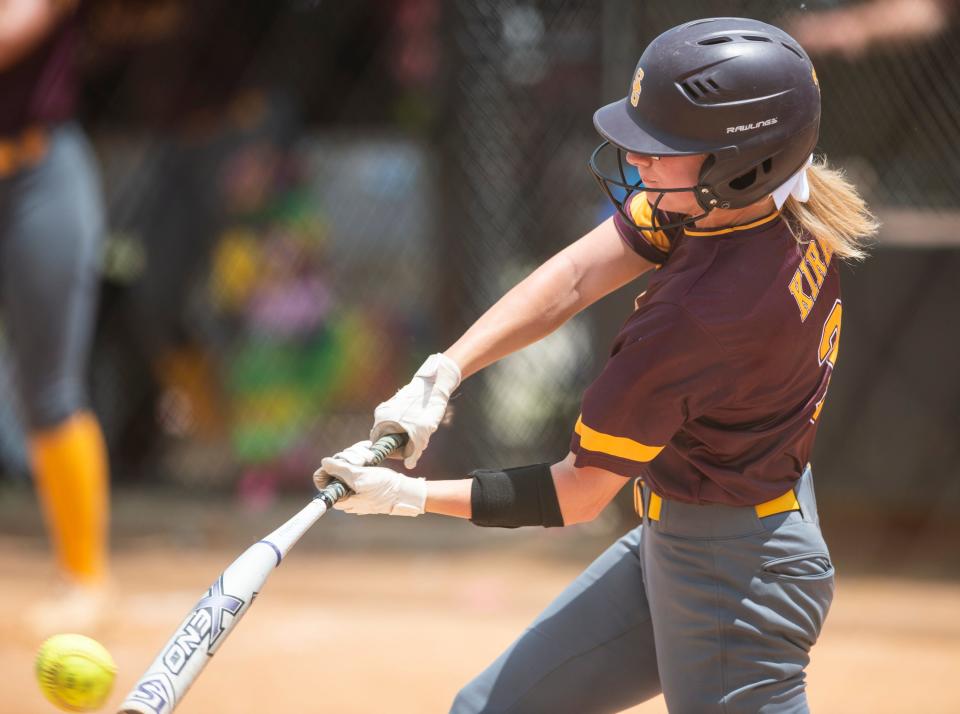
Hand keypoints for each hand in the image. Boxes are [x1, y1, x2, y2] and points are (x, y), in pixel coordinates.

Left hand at [314, 440, 426, 515]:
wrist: (404, 493)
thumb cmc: (383, 487)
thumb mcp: (360, 477)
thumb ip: (341, 470)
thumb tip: (325, 462)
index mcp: (341, 499)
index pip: (323, 482)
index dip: (329, 468)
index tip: (340, 461)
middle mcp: (345, 498)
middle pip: (334, 475)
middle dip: (344, 462)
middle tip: (358, 460)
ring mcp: (354, 493)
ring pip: (345, 472)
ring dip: (354, 461)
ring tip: (367, 459)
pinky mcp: (363, 488)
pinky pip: (355, 474)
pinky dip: (360, 465)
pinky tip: (369, 461)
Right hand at [371, 353, 460, 468]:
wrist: (434, 385)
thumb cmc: (426, 409)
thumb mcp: (421, 435)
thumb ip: (413, 452)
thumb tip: (409, 465)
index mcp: (381, 420)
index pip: (378, 445)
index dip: (392, 452)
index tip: (406, 453)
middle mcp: (382, 414)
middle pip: (387, 438)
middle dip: (402, 444)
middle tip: (417, 444)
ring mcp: (389, 409)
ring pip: (396, 431)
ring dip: (407, 436)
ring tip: (422, 433)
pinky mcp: (398, 405)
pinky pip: (401, 422)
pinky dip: (410, 427)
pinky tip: (422, 425)